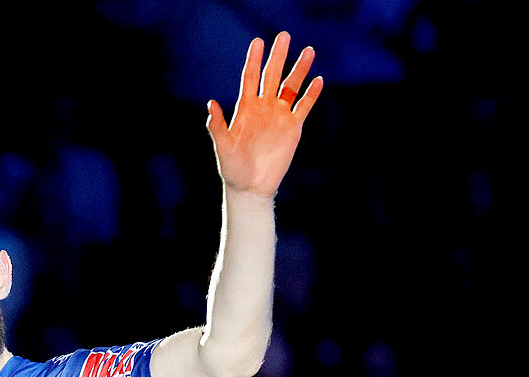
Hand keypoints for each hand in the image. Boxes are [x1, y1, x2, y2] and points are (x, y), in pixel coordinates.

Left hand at [206, 32, 322, 198]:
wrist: (251, 187)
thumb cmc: (233, 168)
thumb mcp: (222, 146)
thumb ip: (217, 126)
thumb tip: (210, 104)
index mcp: (246, 108)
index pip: (250, 77)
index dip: (254, 60)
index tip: (258, 42)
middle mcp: (263, 107)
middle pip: (272, 76)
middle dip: (278, 56)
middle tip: (284, 36)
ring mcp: (279, 116)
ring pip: (291, 87)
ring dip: (299, 70)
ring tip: (308, 51)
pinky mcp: (292, 128)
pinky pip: (303, 107)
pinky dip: (311, 95)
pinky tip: (318, 81)